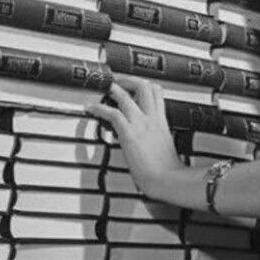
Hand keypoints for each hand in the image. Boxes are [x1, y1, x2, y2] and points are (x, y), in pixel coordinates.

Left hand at [88, 76, 185, 196]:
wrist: (167, 179)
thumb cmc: (167, 169)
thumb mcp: (165, 146)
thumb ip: (157, 137)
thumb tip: (148, 138)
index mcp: (162, 121)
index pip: (156, 92)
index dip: (143, 84)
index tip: (133, 85)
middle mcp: (152, 118)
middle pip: (144, 86)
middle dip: (128, 80)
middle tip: (117, 82)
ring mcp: (141, 124)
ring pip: (126, 96)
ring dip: (112, 89)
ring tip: (102, 89)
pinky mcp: (130, 134)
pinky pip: (112, 114)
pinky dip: (99, 108)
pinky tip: (91, 108)